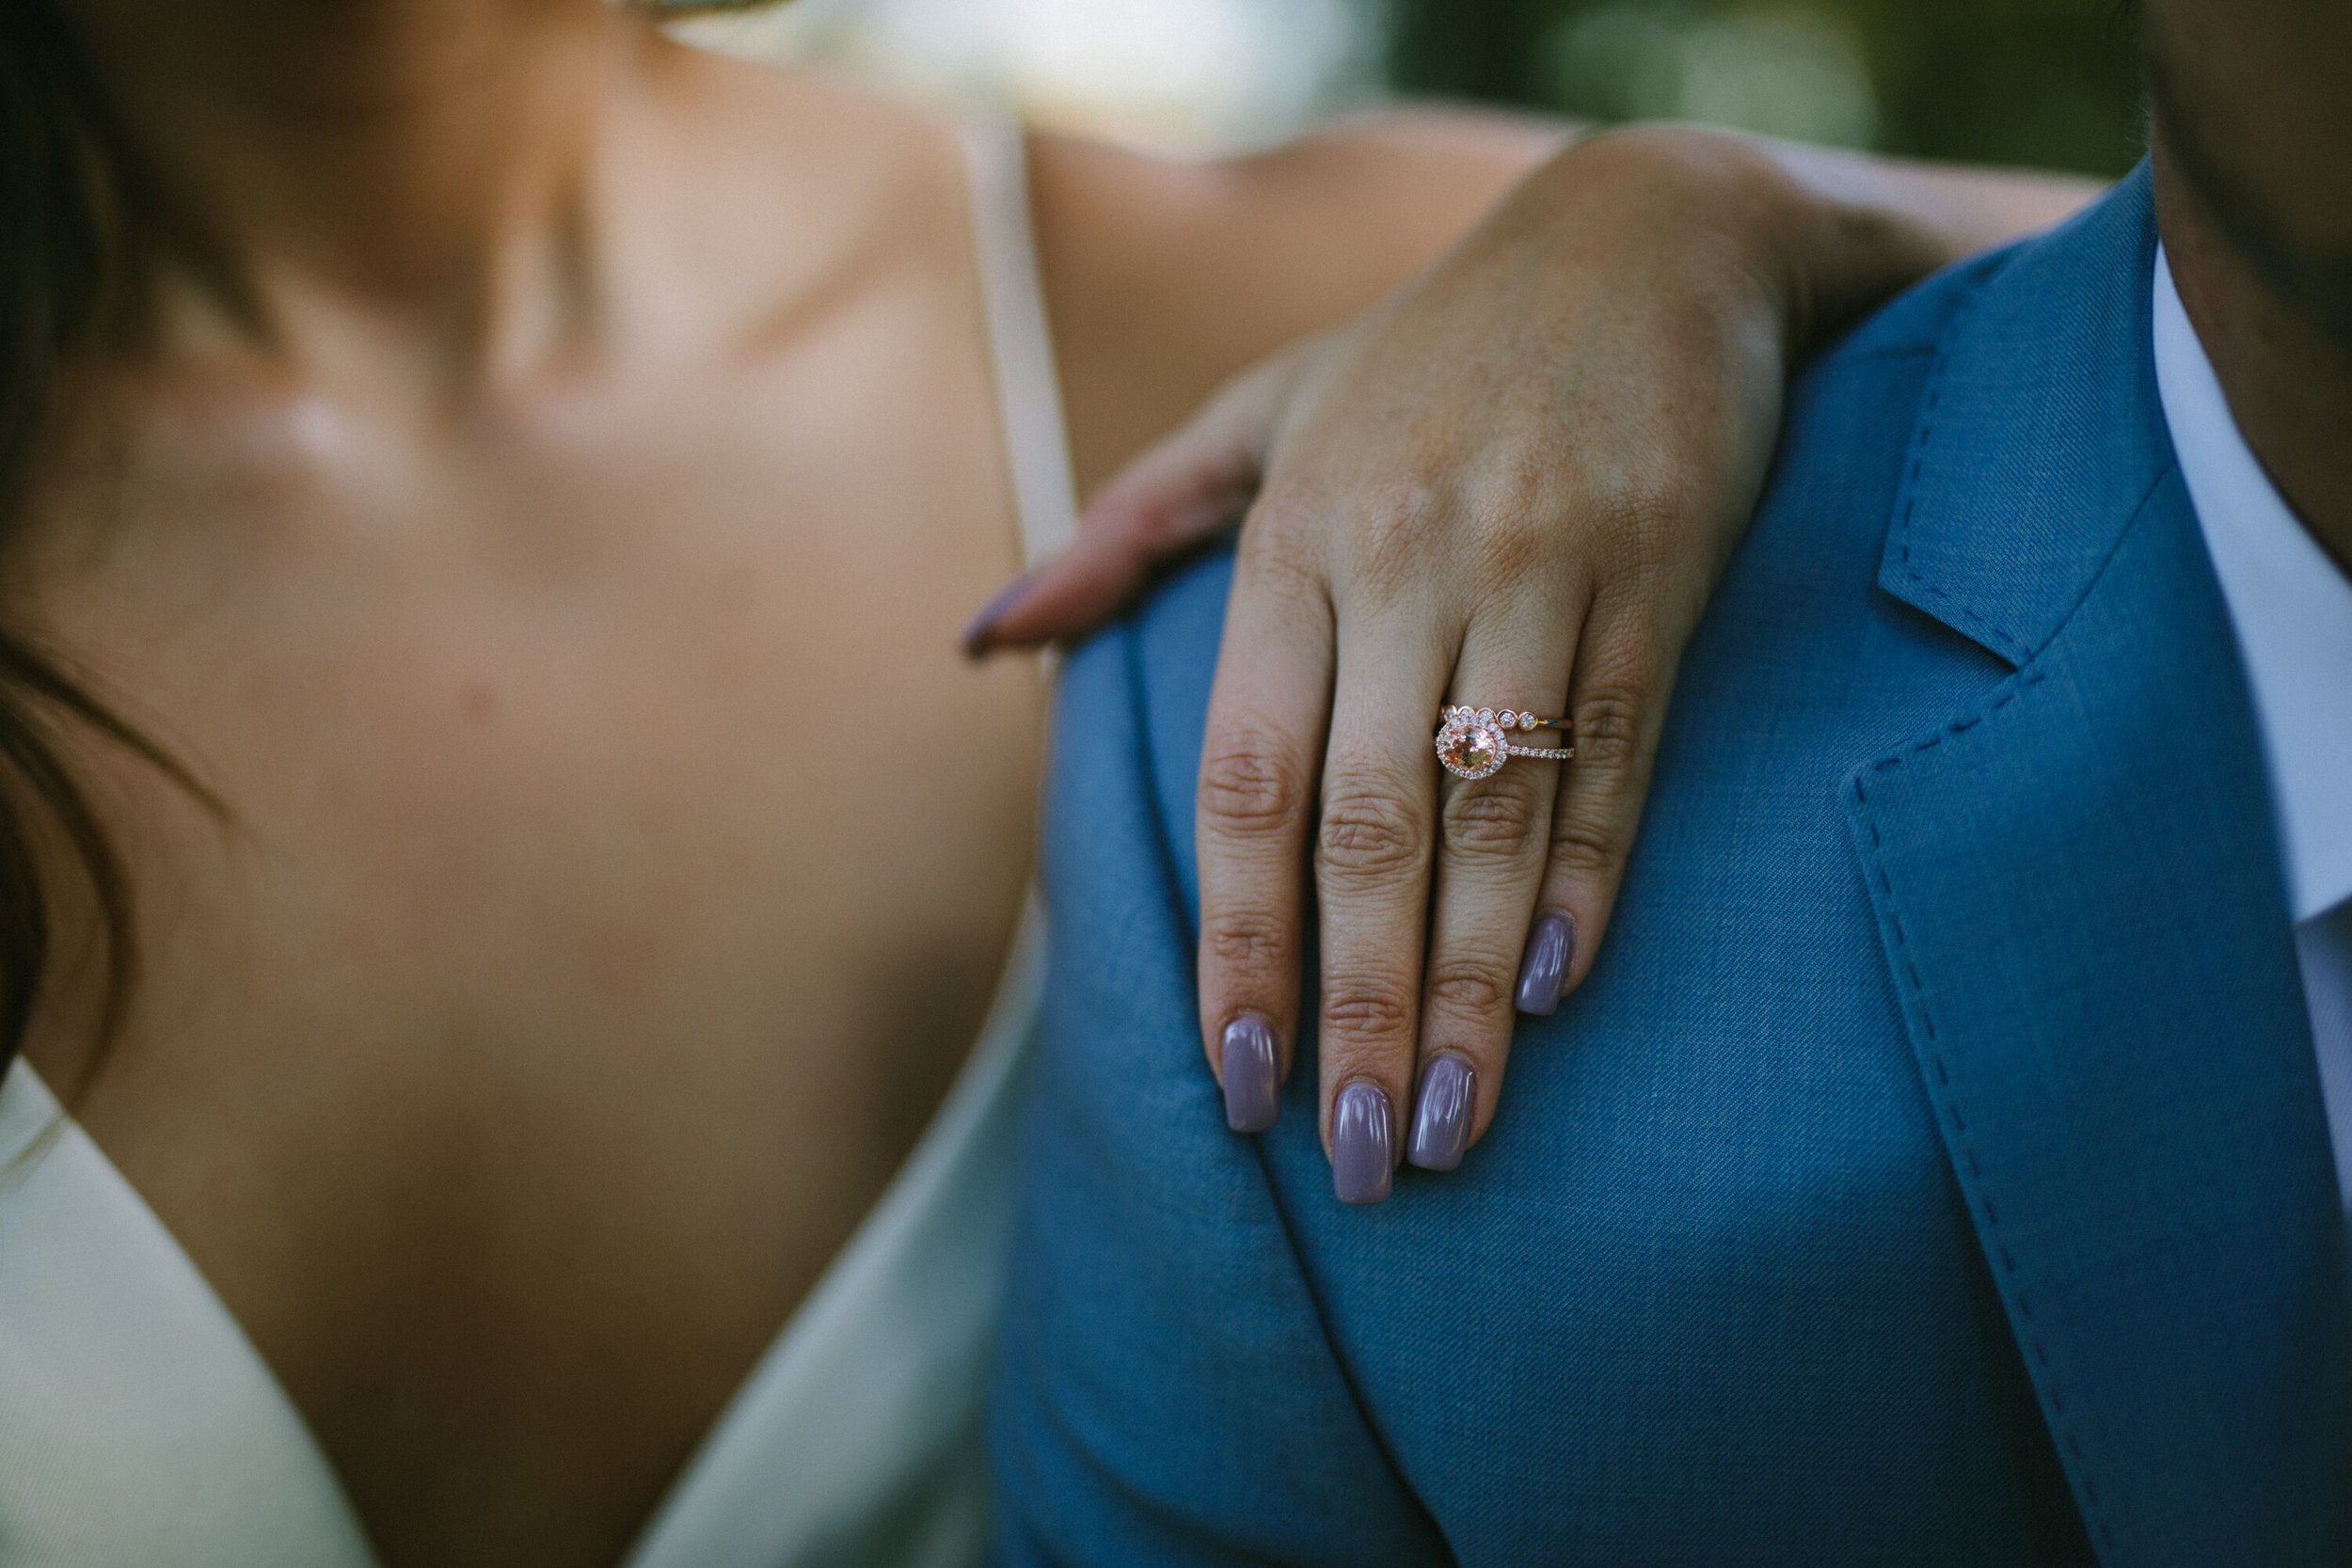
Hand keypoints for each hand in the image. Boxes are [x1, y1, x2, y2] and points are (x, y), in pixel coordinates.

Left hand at [967, 126, 2071, 1199]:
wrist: (1649, 232)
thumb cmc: (1429, 352)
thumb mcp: (1260, 413)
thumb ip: (1125, 533)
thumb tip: (985, 642)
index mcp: (1292, 543)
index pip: (1245, 785)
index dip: (1237, 945)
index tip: (1236, 1086)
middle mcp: (1404, 562)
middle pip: (1362, 829)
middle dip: (1354, 1009)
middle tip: (1351, 1163)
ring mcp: (1537, 566)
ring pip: (1490, 816)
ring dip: (1468, 991)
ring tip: (1450, 1131)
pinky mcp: (1659, 571)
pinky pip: (1616, 752)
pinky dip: (1588, 880)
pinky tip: (1558, 995)